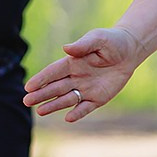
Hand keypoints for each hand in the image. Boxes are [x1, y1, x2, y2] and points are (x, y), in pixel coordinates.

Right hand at [24, 27, 145, 121]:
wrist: (130, 52)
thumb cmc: (111, 42)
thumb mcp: (98, 39)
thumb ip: (83, 44)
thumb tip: (66, 48)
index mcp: (72, 62)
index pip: (53, 72)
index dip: (41, 79)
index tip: (28, 87)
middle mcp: (75, 77)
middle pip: (55, 87)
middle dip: (41, 95)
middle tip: (27, 101)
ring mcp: (86, 89)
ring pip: (66, 99)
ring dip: (54, 105)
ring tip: (40, 111)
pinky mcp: (98, 98)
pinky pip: (86, 107)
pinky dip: (78, 113)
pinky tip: (68, 118)